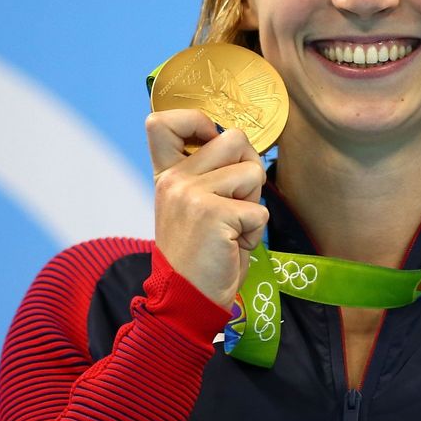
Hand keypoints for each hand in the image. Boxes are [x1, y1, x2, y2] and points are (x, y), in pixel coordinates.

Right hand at [146, 109, 268, 308]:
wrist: (187, 299)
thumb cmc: (201, 253)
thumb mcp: (193, 206)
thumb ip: (208, 172)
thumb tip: (245, 144)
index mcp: (167, 174)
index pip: (161, 121)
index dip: (198, 120)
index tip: (211, 143)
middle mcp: (175, 179)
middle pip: (235, 139)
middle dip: (249, 169)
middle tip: (235, 204)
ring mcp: (192, 194)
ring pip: (253, 173)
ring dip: (254, 204)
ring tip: (233, 228)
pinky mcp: (214, 214)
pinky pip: (259, 211)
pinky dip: (255, 232)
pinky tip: (234, 246)